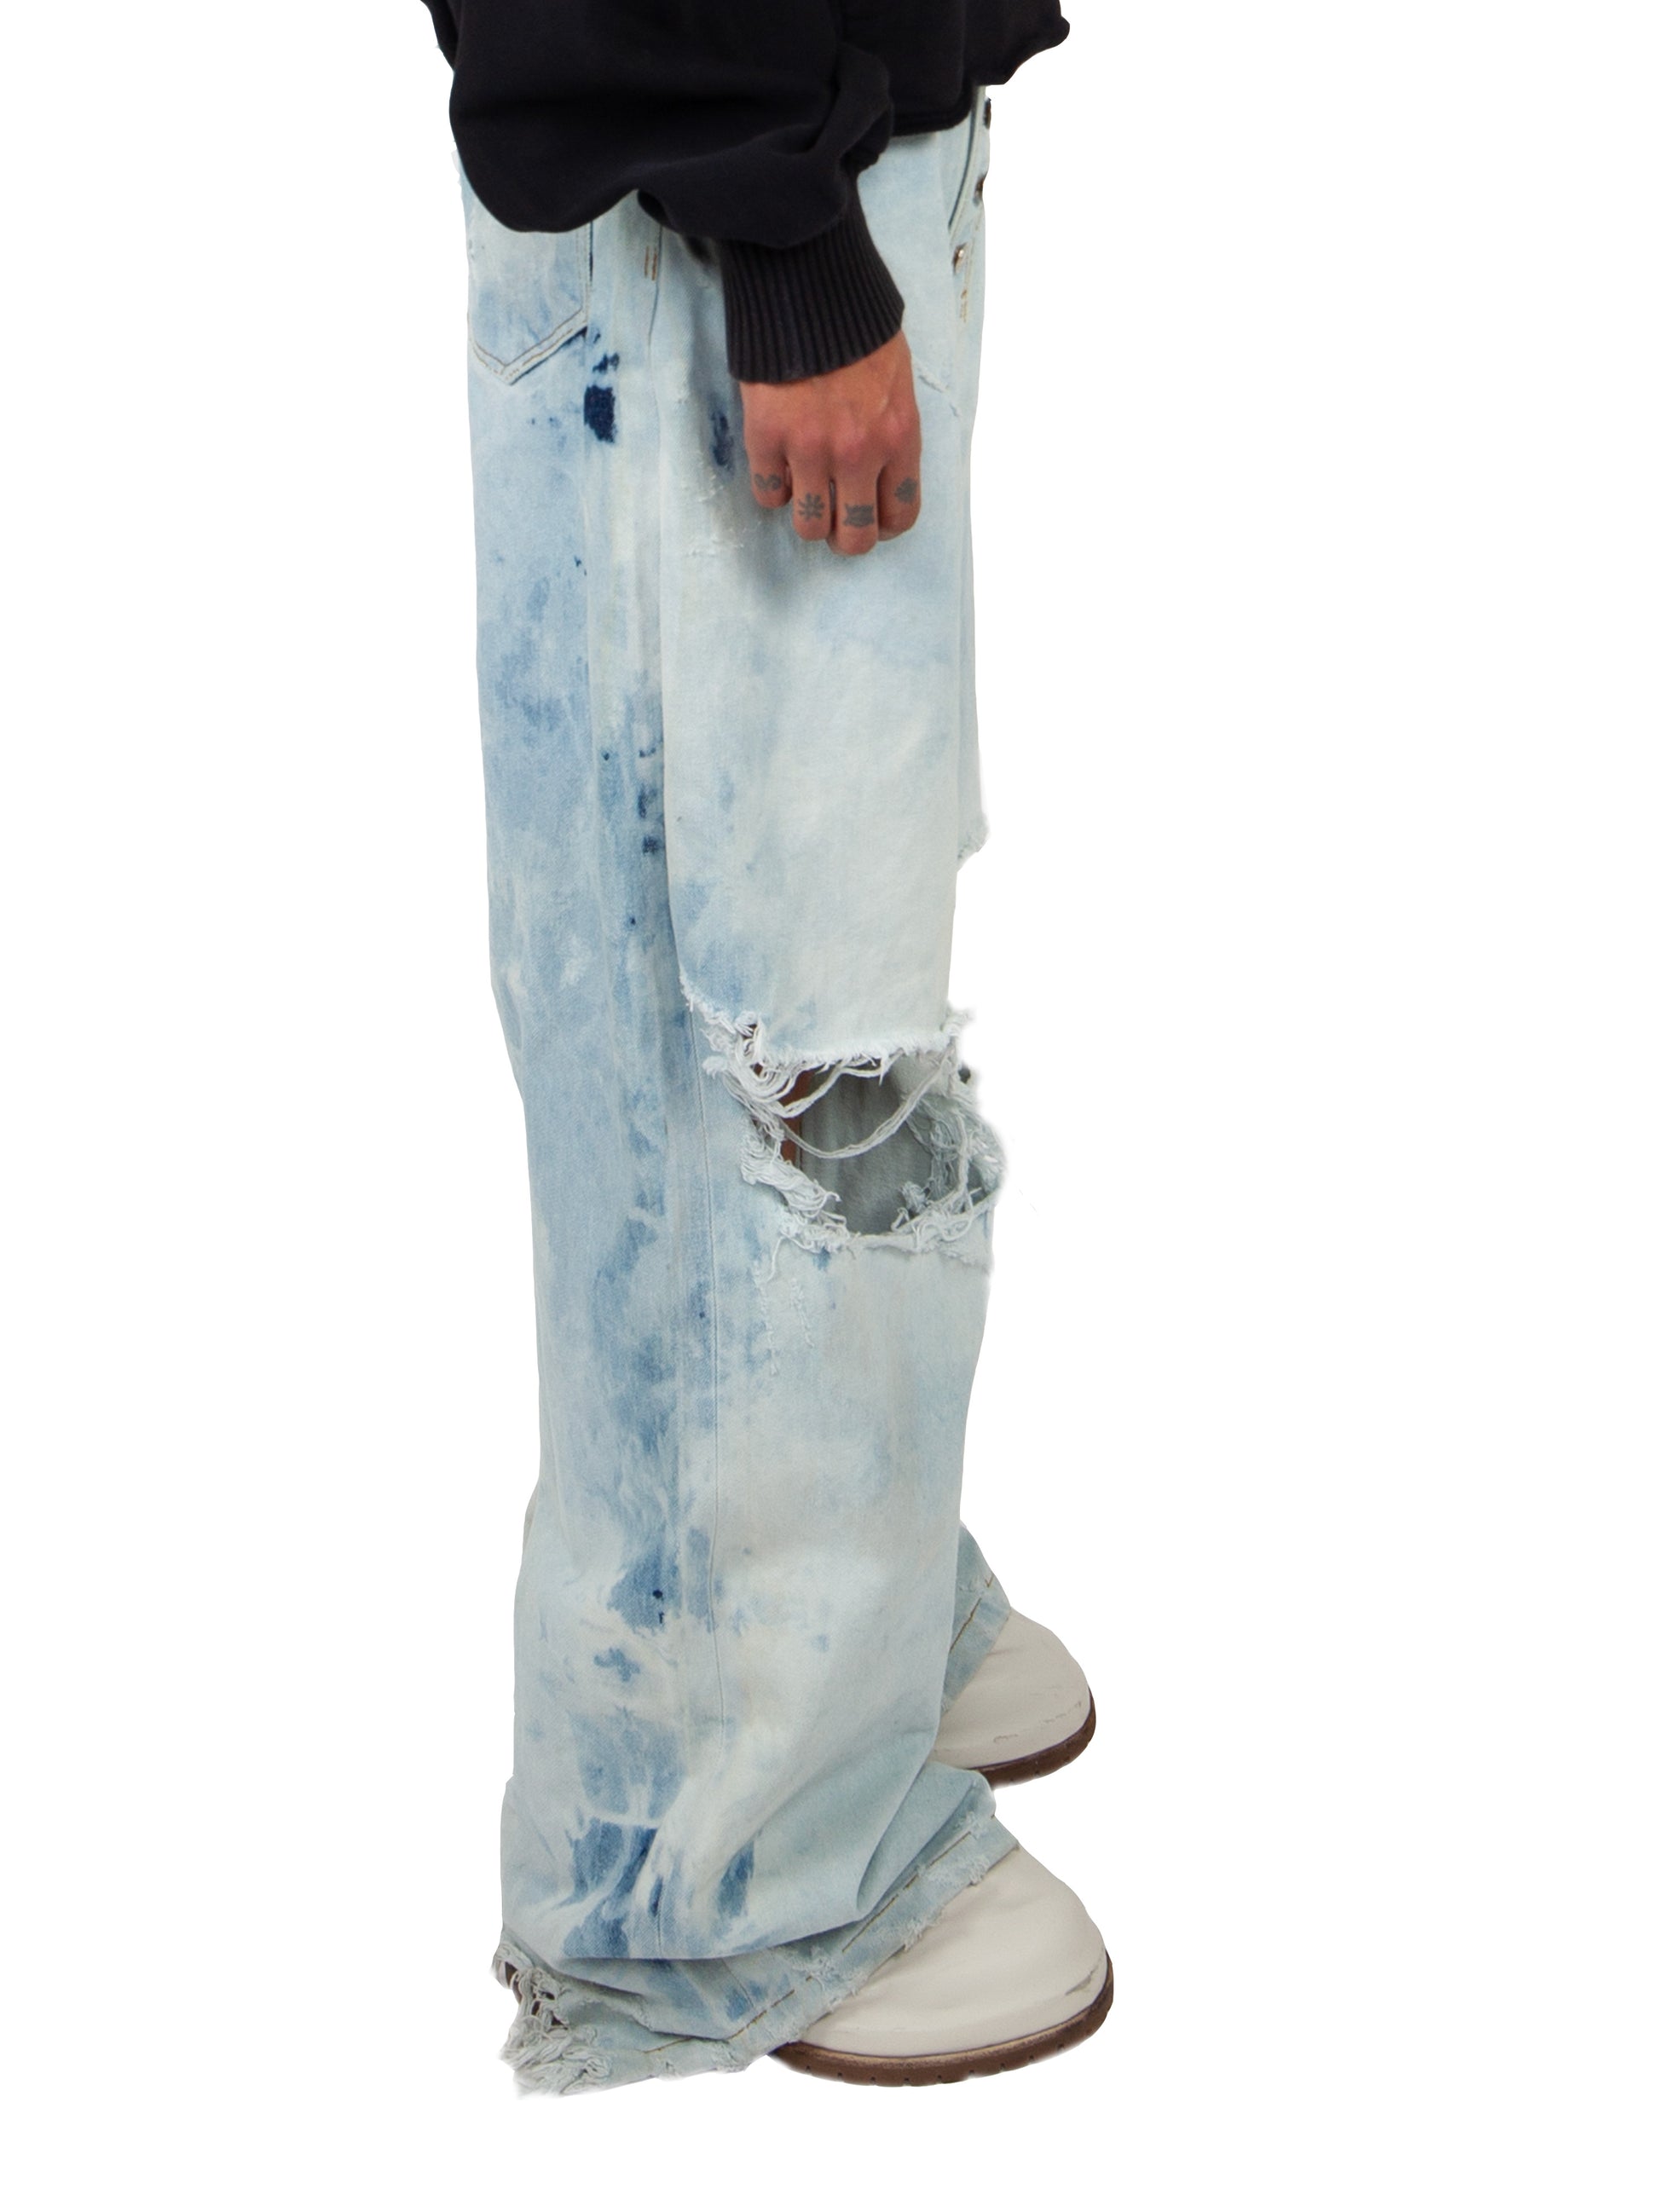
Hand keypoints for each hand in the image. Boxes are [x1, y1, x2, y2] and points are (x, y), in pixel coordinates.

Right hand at [740, 332, 922, 557]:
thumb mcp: (898, 379)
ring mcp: (811, 449)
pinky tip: (777, 465)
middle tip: (834, 521)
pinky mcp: (767, 437)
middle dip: (845, 536)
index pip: (901, 513)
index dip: (885, 525)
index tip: (872, 518)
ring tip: (804, 491)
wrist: (807, 284)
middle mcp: (859, 453)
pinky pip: (768, 493)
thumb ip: (893, 431)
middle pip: (855, 537)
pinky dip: (772, 487)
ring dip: (806, 515)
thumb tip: (881, 472)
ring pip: (808, 525)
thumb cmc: (857, 326)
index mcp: (899, 437)